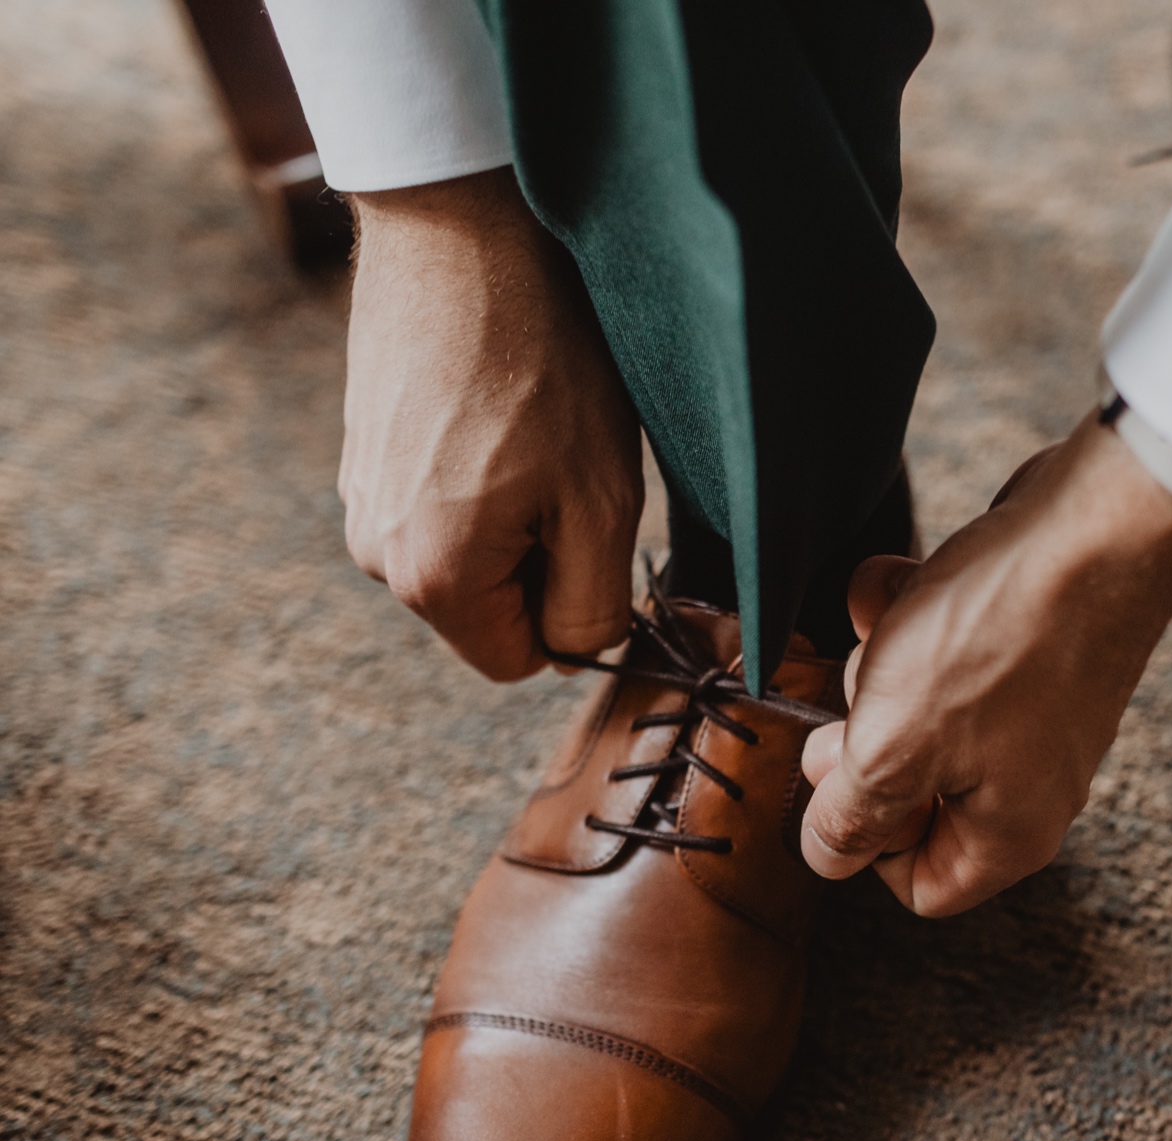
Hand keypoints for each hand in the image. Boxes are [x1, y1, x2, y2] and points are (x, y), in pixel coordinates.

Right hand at [340, 168, 641, 680]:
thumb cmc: (544, 364)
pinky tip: (493, 404)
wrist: (461, 234)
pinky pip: (435, 501)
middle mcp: (375, 554)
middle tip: (563, 467)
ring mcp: (358, 500)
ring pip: (464, 553)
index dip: (572, 613)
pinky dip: (474, 472)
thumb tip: (573, 651)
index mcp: (432, 581)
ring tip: (526, 429)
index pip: (517, 662)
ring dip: (510, 513)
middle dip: (538, 560)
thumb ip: (591, 606)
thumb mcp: (600, 502)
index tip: (590, 531)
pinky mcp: (359, 453)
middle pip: (487, 609)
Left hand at [798, 415, 1171, 915]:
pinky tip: (902, 580)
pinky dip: (913, 614)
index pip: (923, 886)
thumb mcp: (892, 747)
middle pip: (913, 793)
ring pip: (920, 711)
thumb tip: (826, 857)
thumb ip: (850, 815)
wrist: (1092, 528)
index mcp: (1008, 834)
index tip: (846, 779)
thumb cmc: (1000, 643)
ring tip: (889, 624)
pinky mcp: (1027, 648)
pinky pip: (948, 648)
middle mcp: (1029, 783)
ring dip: (883, 663)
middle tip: (859, 695)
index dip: (866, 843)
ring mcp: (1031, 712)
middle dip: (868, 735)